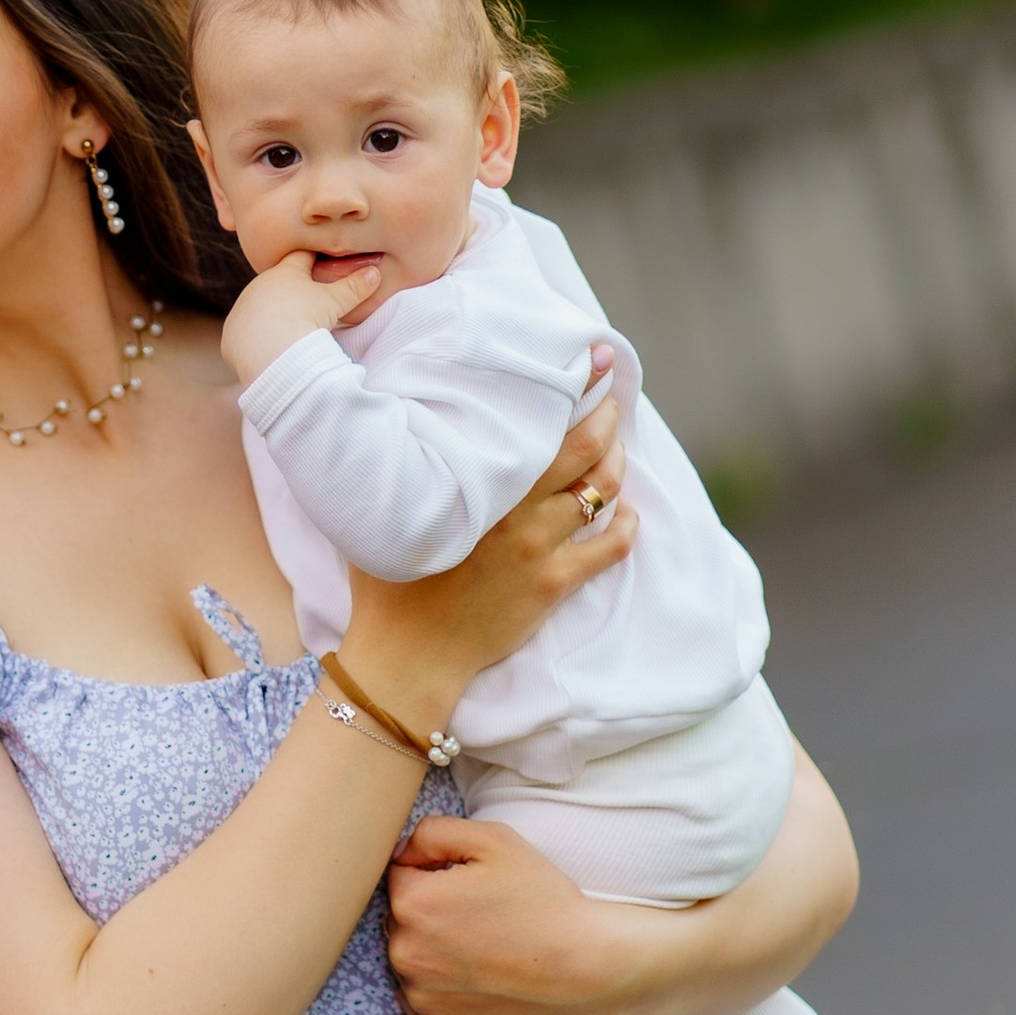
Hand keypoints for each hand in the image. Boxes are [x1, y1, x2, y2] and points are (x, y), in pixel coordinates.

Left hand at [221, 247, 383, 388]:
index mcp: (283, 273)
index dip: (313, 259)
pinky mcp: (231, 334)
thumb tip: (375, 272)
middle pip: (277, 283)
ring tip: (287, 326)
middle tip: (306, 301)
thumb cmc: (307, 318)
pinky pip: (245, 333)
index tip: (321, 262)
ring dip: (271, 314)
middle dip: (290, 290)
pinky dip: (256, 338)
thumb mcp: (336, 301)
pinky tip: (267, 347)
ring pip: (259, 307)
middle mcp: (258, 286)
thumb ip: (355, 286)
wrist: (273, 351)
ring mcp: (242, 309)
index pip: (300, 257)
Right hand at [332, 375, 632, 741]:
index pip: (540, 424)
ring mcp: (540, 548)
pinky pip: (609, 549)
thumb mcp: (388, 507)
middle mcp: (517, 510)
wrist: (409, 653)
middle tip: (612, 396)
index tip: (594, 361)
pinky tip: (628, 513)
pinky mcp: (554, 584)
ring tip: (618, 448)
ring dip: (617, 464)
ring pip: (601, 492)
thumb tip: (403, 415)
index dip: (575, 389)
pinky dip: (627, 526)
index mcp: (480, 485)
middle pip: (583, 450)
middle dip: (607, 416)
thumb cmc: (387, 580)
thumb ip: (407, 462)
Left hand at [385, 818, 651, 1014]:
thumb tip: (402, 852)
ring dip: (431, 951)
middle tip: (479, 916)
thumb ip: (432, 832)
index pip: (398, 875)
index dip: (434, 874)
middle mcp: (405, 953)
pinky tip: (479, 977)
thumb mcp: (493, 840)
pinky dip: (442, 988)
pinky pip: (423, 998)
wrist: (585, 968)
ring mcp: (420, 996)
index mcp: (412, 903)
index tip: (469, 885)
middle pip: (400, 920)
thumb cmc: (542, 900)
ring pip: (410, 959)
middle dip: (428, 913)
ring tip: (482, 947)